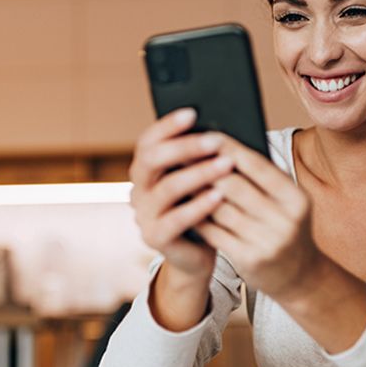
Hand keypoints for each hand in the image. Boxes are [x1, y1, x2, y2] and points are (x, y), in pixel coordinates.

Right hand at [129, 109, 234, 279]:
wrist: (198, 254)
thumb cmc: (203, 208)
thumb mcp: (201, 180)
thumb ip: (201, 158)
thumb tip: (222, 127)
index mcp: (146, 170)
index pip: (148, 141)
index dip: (167, 126)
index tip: (193, 112)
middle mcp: (138, 190)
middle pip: (152, 160)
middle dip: (185, 147)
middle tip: (216, 140)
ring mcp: (143, 215)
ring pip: (167, 188)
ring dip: (199, 173)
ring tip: (226, 164)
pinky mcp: (154, 238)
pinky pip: (176, 219)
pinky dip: (199, 205)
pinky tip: (219, 195)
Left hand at [194, 134, 321, 301]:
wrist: (298, 274)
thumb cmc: (284, 225)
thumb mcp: (286, 202)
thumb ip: (262, 177)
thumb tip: (222, 146)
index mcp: (296, 198)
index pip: (258, 166)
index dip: (229, 148)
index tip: (206, 134)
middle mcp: (285, 220)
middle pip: (234, 186)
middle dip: (205, 168)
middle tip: (182, 152)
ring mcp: (267, 242)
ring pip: (219, 209)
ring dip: (196, 191)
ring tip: (179, 176)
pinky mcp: (249, 260)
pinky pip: (214, 232)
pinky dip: (197, 216)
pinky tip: (184, 205)